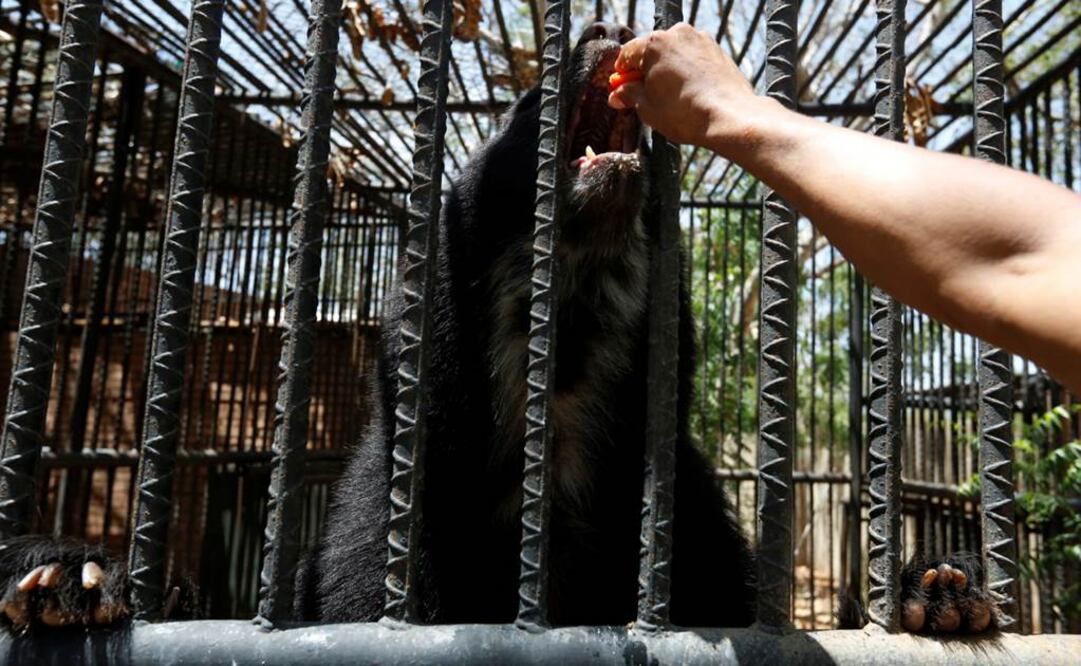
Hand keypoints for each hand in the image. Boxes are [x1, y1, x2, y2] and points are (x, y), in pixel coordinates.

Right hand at [608, 23, 766, 155]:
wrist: (729, 116)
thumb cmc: (685, 112)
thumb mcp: (647, 107)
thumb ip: (629, 95)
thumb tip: (617, 95)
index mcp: (654, 43)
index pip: (627, 54)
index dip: (621, 74)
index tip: (621, 89)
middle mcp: (678, 34)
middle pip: (651, 51)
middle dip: (644, 72)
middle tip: (643, 96)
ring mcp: (700, 39)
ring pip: (673, 53)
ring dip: (666, 70)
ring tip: (669, 98)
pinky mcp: (717, 50)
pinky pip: (692, 57)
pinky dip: (686, 71)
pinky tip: (688, 92)